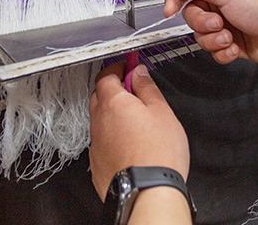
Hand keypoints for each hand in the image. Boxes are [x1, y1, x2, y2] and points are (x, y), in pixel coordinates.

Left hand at [88, 62, 189, 200]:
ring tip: (136, 121)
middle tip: (133, 91)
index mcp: (113, 103)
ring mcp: (96, 144)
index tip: (128, 66)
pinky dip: (112, 136)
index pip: (106, 75)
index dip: (118, 68)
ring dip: (113, 114)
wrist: (147, 192)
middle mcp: (99, 122)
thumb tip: (139, 73)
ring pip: (100, 120)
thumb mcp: (161, 111)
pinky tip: (130, 143)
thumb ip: (147, 87)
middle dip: (113, 89)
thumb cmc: (157, 154)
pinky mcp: (97, 163)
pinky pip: (102, 142)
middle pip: (99, 96)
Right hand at [164, 0, 257, 67]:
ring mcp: (229, 25)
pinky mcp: (234, 45)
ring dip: (214, 41)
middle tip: (219, 23)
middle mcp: (223, 3)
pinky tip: (236, 48)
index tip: (170, 12)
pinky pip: (215, 52)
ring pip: (202, 37)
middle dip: (202, 24)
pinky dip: (223, 53)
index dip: (175, 0)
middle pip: (192, 16)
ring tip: (230, 37)